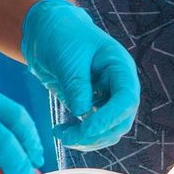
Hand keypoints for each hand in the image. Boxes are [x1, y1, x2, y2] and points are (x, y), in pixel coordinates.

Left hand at [22, 0, 140, 148]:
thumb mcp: (69, 60)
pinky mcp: (92, 107)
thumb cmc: (62, 36)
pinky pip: (95, 130)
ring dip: (88, 140)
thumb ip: (78, 86)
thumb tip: (83, 114)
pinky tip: (61, 131)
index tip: (86, 128)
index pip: (126, 99)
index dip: (110, 117)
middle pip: (121, 121)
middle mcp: (118, 85)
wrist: (47, 33)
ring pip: (109, 131)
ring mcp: (107, 98)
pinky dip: (80, 137)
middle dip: (97, 134)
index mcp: (119, 67)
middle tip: (68, 136)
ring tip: (62, 135)